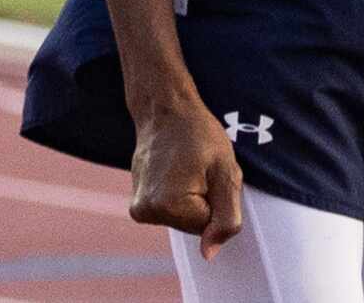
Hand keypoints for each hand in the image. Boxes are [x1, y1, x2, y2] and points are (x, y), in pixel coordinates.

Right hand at [128, 100, 244, 256]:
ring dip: (193, 198)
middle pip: (195, 226)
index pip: (211, 225)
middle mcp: (147, 212)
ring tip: (186, 168)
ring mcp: (139, 210)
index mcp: (169, 205)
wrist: (165, 110)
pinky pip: (171, 213)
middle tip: (199, 169)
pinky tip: (173, 172)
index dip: (217, 198)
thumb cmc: (199, 134)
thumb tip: (209, 254)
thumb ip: (226, 217)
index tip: (207, 173)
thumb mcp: (226, 171)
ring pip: (184, 220)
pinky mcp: (137, 207)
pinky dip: (179, 197)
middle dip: (205, 200)